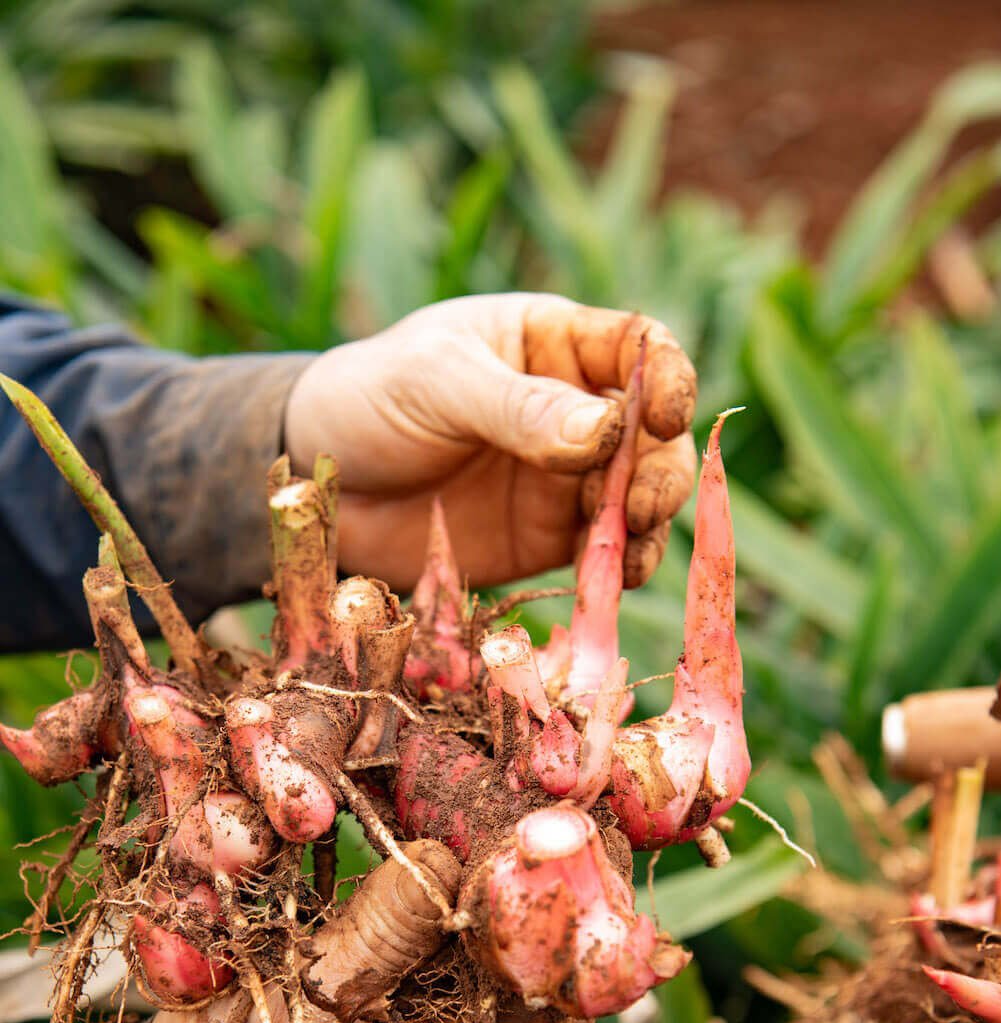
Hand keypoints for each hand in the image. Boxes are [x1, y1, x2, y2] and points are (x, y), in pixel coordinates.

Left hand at [284, 293, 696, 593]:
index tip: (661, 415)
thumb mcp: (436, 384)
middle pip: (653, 436)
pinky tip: (609, 580)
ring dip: (647, 524)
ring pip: (640, 498)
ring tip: (626, 548)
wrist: (315, 488)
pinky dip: (616, 568)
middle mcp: (574, 410)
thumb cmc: (367, 402)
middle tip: (638, 506)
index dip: (667, 378)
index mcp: (552, 344)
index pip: (640, 349)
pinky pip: (603, 554)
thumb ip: (519, 407)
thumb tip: (608, 433)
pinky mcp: (546, 541)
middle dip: (660, 469)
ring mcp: (564, 480)